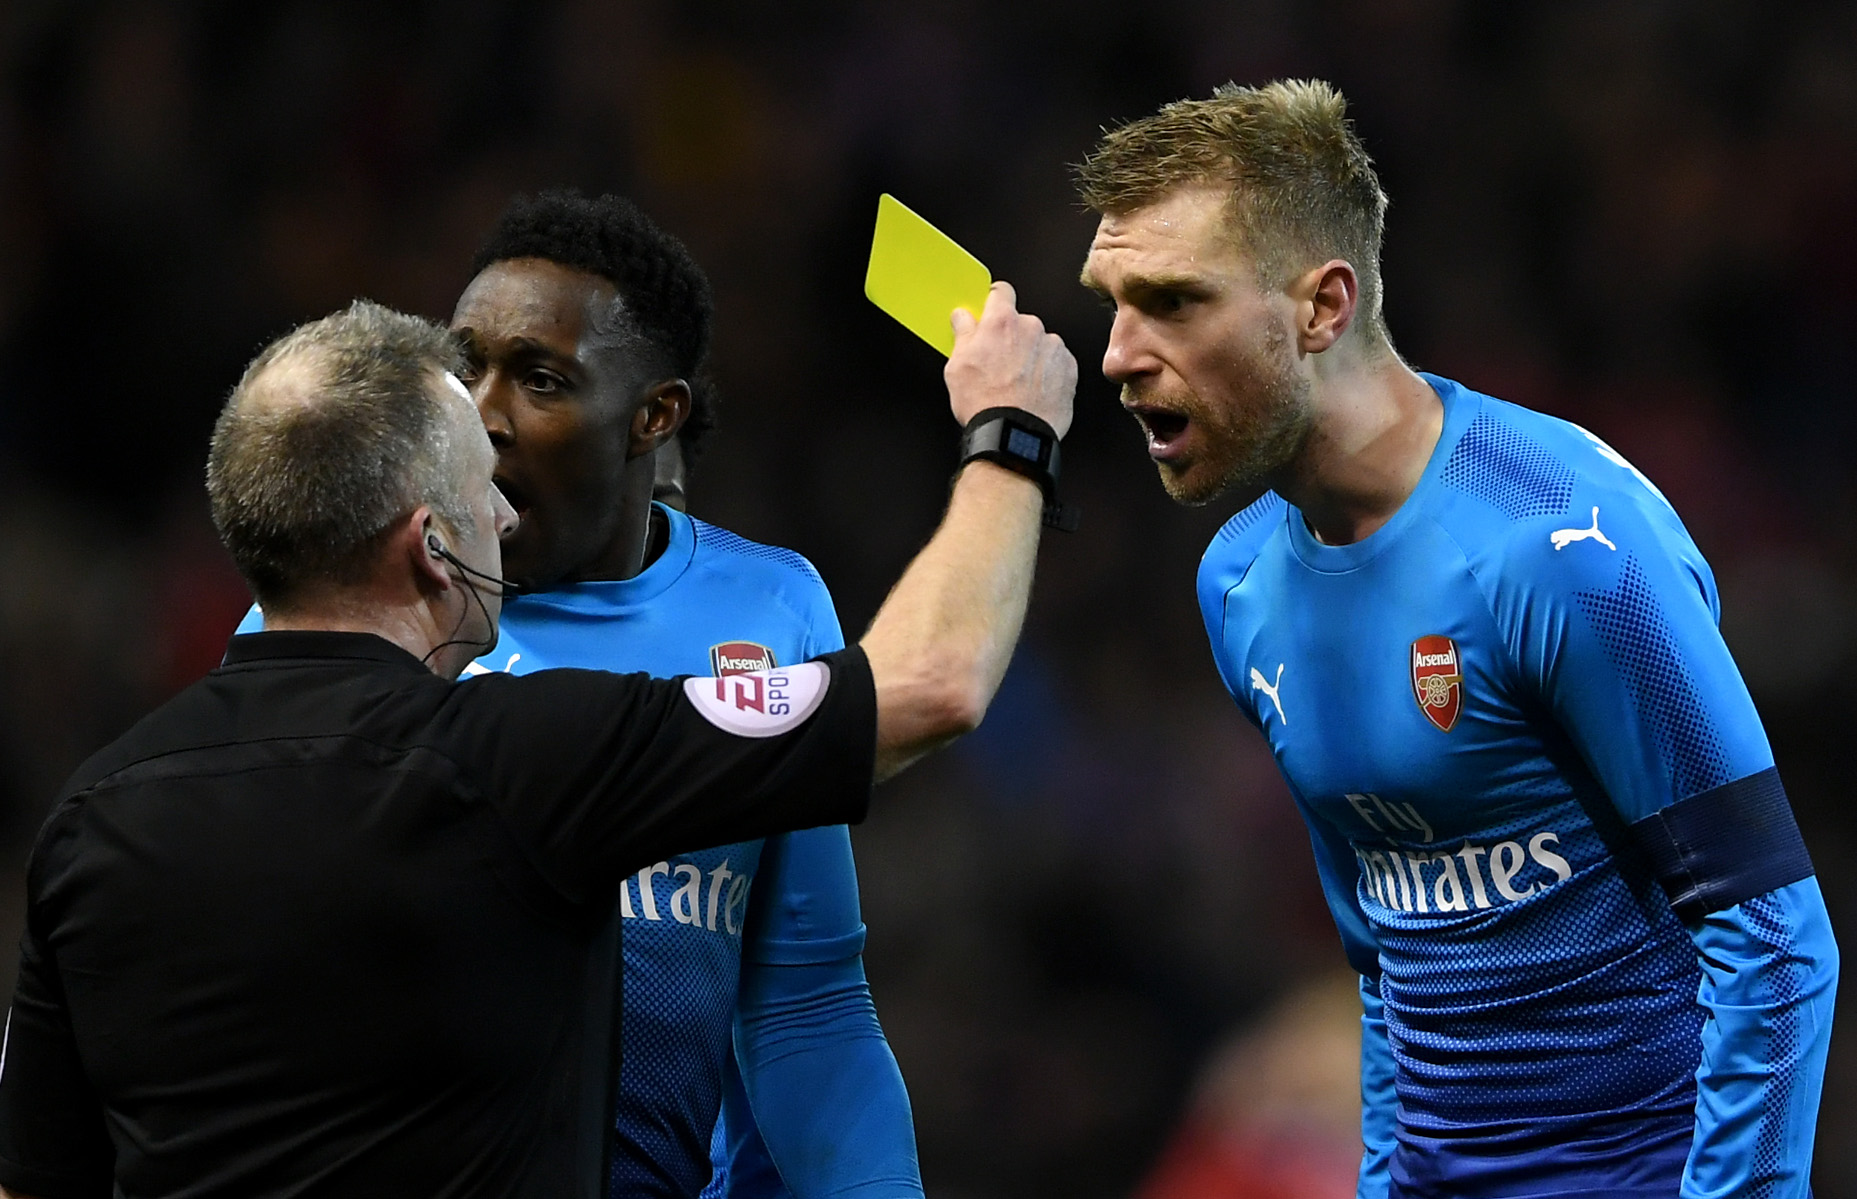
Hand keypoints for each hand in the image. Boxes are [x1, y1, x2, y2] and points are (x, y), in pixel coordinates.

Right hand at [945, 281, 1075, 437]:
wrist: (1014, 435)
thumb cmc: (985, 403)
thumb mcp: (957, 366)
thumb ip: (963, 333)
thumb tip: (963, 316)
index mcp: (1001, 322)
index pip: (1001, 292)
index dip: (995, 301)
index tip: (992, 310)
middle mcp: (1031, 328)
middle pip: (1021, 322)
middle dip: (1012, 337)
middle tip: (1000, 364)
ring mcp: (1054, 348)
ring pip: (1041, 343)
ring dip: (1032, 356)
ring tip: (1018, 384)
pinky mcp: (1069, 369)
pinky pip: (1057, 363)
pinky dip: (1048, 373)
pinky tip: (1034, 391)